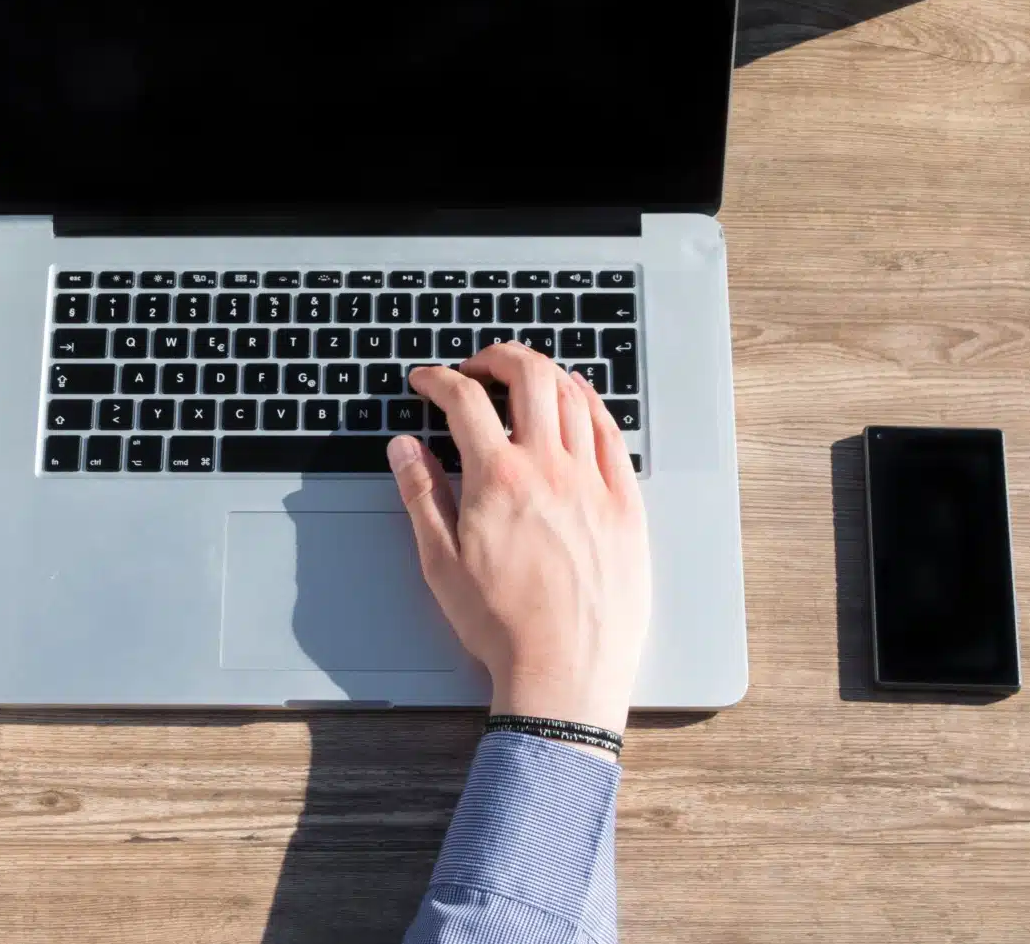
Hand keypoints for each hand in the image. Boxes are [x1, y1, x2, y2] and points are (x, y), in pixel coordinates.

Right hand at [390, 344, 651, 737]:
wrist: (564, 672)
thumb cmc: (501, 626)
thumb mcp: (440, 562)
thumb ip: (420, 494)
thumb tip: (403, 447)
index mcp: (498, 479)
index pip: (464, 400)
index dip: (439, 379)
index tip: (427, 381)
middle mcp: (549, 469)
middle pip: (528, 376)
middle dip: (497, 356)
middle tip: (478, 365)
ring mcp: (593, 482)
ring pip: (573, 397)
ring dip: (544, 373)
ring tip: (524, 378)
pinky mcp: (626, 503)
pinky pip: (612, 433)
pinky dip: (591, 404)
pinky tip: (578, 400)